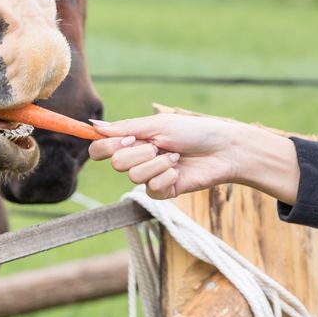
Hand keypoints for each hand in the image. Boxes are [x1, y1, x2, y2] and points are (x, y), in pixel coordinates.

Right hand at [86, 113, 296, 201]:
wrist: (224, 149)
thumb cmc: (194, 131)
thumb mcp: (157, 125)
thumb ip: (124, 128)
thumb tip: (93, 124)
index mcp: (133, 141)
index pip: (101, 149)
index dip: (107, 147)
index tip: (128, 139)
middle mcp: (137, 159)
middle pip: (117, 163)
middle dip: (139, 152)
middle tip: (159, 145)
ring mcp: (149, 177)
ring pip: (134, 176)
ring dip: (158, 163)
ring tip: (175, 157)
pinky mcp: (162, 192)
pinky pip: (151, 188)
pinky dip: (166, 176)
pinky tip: (179, 171)